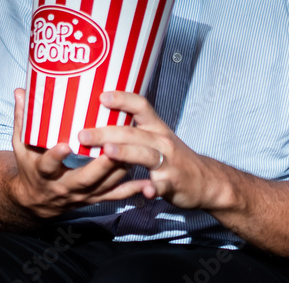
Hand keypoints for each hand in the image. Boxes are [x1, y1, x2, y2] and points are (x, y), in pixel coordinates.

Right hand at [7, 88, 152, 219]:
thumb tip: (20, 90)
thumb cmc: (29, 167)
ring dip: (118, 171)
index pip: (47, 165)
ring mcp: (79, 195)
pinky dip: (130, 190)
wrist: (34, 202)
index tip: (64, 144)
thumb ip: (23, 119)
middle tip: (112, 147)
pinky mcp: (92, 200)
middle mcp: (62, 187)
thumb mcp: (21, 146)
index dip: (55, 156)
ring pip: (101, 187)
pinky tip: (145, 181)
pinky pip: (112, 197)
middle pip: (82, 179)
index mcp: (42, 173)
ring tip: (134, 153)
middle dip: (99, 165)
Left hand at [78, 91, 228, 210]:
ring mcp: (168, 162)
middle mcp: (162, 141)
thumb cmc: (174, 157)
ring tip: (109, 153)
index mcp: (156, 127)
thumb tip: (101, 120)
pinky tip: (145, 192)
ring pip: (146, 155)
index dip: (122, 99)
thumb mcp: (158, 137)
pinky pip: (162, 185)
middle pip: (133, 133)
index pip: (140, 106)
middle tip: (83, 134)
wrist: (206, 181)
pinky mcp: (173, 183)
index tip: (101, 96)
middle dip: (107, 133)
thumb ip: (135, 130)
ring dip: (127, 153)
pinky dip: (154, 188)